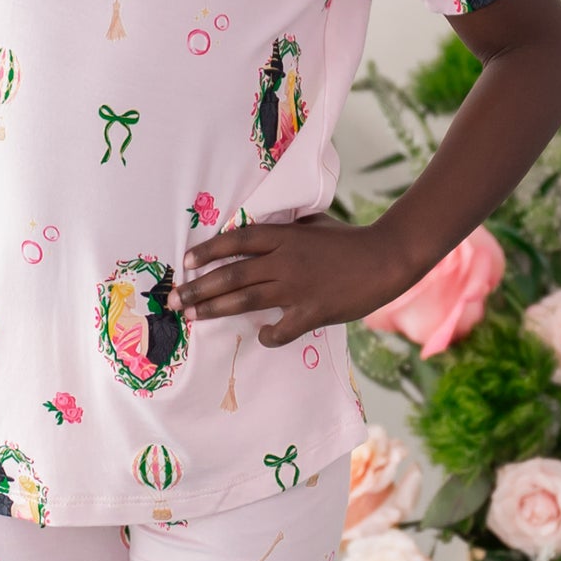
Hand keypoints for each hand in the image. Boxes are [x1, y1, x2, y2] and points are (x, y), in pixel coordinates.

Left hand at [168, 210, 416, 348]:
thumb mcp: (312, 223)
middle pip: (232, 273)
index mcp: (284, 236)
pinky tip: (262, 337)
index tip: (186, 263)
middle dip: (199, 287)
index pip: (236, 241)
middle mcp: (284, 260)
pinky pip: (282, 328)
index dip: (208, 251)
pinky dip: (269, 335)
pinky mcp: (313, 311)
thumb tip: (258, 231)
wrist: (385, 258)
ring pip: (246, 299)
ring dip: (215, 309)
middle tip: (175, 300)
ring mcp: (297, 287)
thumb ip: (285, 228)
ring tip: (193, 316)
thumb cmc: (348, 239)